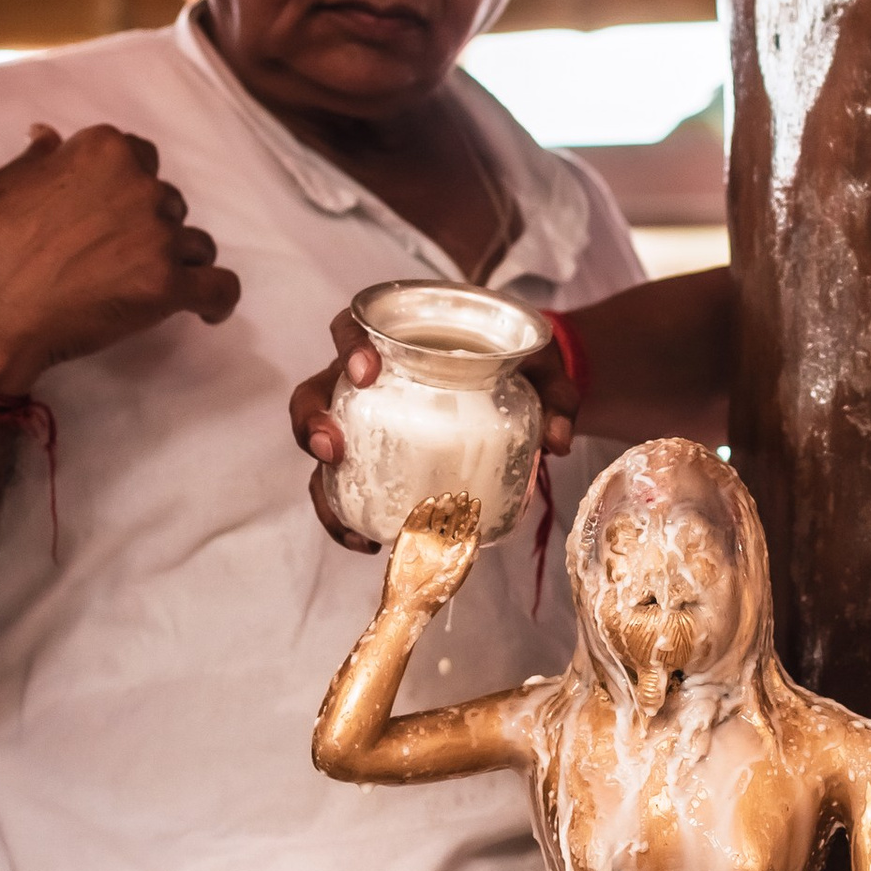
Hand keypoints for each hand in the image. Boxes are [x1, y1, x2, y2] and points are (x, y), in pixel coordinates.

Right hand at [0, 125, 239, 395]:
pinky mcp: (167, 286)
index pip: (140, 157)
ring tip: (145, 286)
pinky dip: (216, 299)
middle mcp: (139, 185)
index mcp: (102, 150)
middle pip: (168, 201)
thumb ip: (36, 161)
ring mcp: (157, 236)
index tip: (109, 210)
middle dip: (148, 225)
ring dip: (176, 261)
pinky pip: (220, 288)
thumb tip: (49, 137)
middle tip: (115, 256)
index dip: (126, 186)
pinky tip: (206, 309)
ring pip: (195, 243)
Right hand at [294, 306, 568, 553]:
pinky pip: (344, 486)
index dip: (348, 347)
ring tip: (341, 515)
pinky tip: (366, 542)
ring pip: (320, 444)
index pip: (352, 328)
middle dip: (312, 420)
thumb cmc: (514, 361)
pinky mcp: (372, 458)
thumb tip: (558, 442)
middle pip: (315, 391)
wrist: (516, 386)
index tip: (366, 370)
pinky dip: (346, 515)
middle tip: (333, 447)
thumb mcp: (539, 367)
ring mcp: (363, 419)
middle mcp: (364, 378)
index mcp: (394, 337)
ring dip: (321, 480)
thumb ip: (554, 394)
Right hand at [382, 493, 483, 616]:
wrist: (409, 604)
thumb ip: (469, 551)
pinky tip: (430, 501)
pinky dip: (421, 509)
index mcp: (454, 548)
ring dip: (441, 505)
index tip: (476, 502)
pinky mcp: (406, 536)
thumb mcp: (459, 571)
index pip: (464, 525)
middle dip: (457, 506)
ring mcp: (423, 537)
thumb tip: (478, 531)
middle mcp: (439, 540)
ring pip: (434, 515)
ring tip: (448, 496)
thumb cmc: (435, 593)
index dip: (470, 514)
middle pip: (450, 517)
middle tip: (463, 495)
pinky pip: (415, 519)